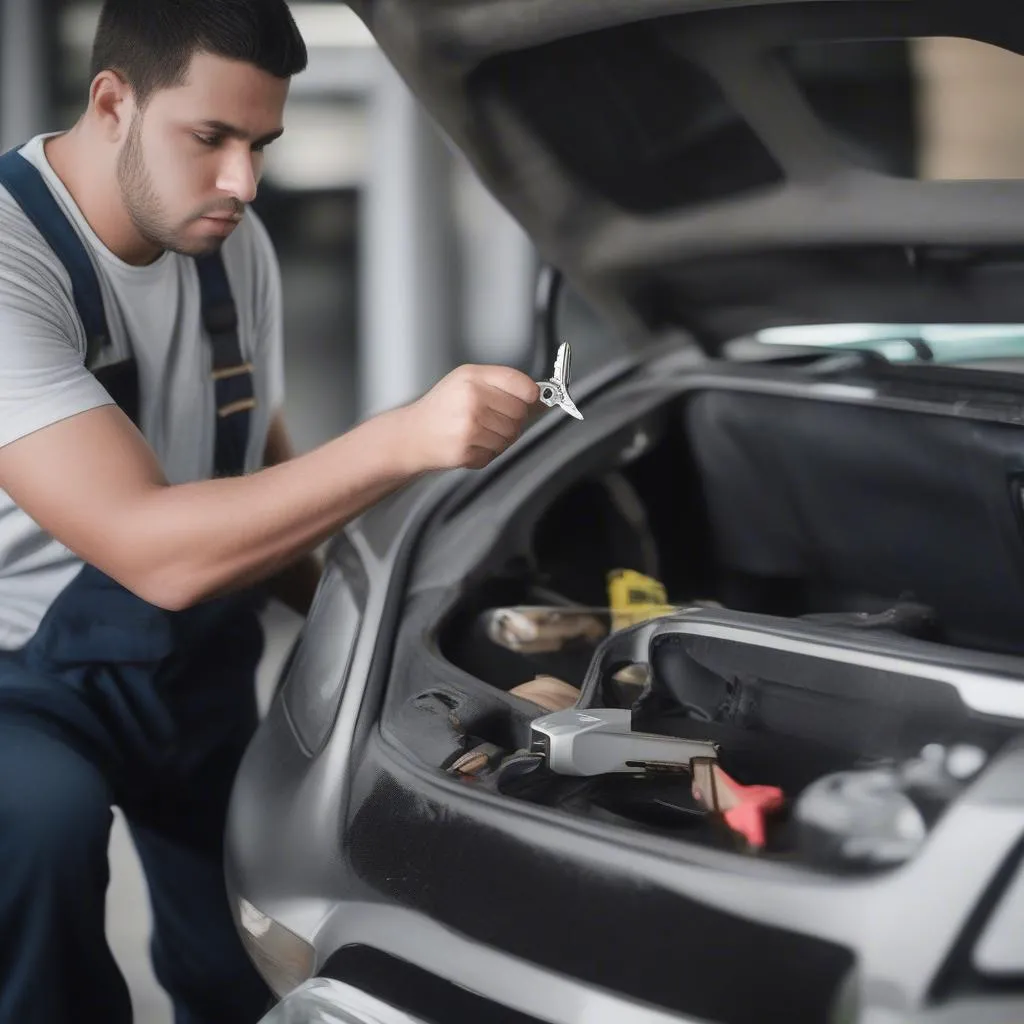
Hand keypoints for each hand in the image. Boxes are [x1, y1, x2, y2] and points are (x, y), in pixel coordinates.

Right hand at [398, 364, 539, 472]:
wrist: (412, 434)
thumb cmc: (441, 408)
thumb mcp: (467, 383)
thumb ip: (502, 385)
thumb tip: (540, 399)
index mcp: (472, 377)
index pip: (520, 384)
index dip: (531, 395)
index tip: (530, 400)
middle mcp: (471, 399)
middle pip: (519, 413)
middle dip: (513, 420)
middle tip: (495, 420)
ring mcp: (469, 426)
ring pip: (510, 436)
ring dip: (500, 439)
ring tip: (479, 433)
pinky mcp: (466, 450)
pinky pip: (495, 454)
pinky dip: (487, 453)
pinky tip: (471, 444)